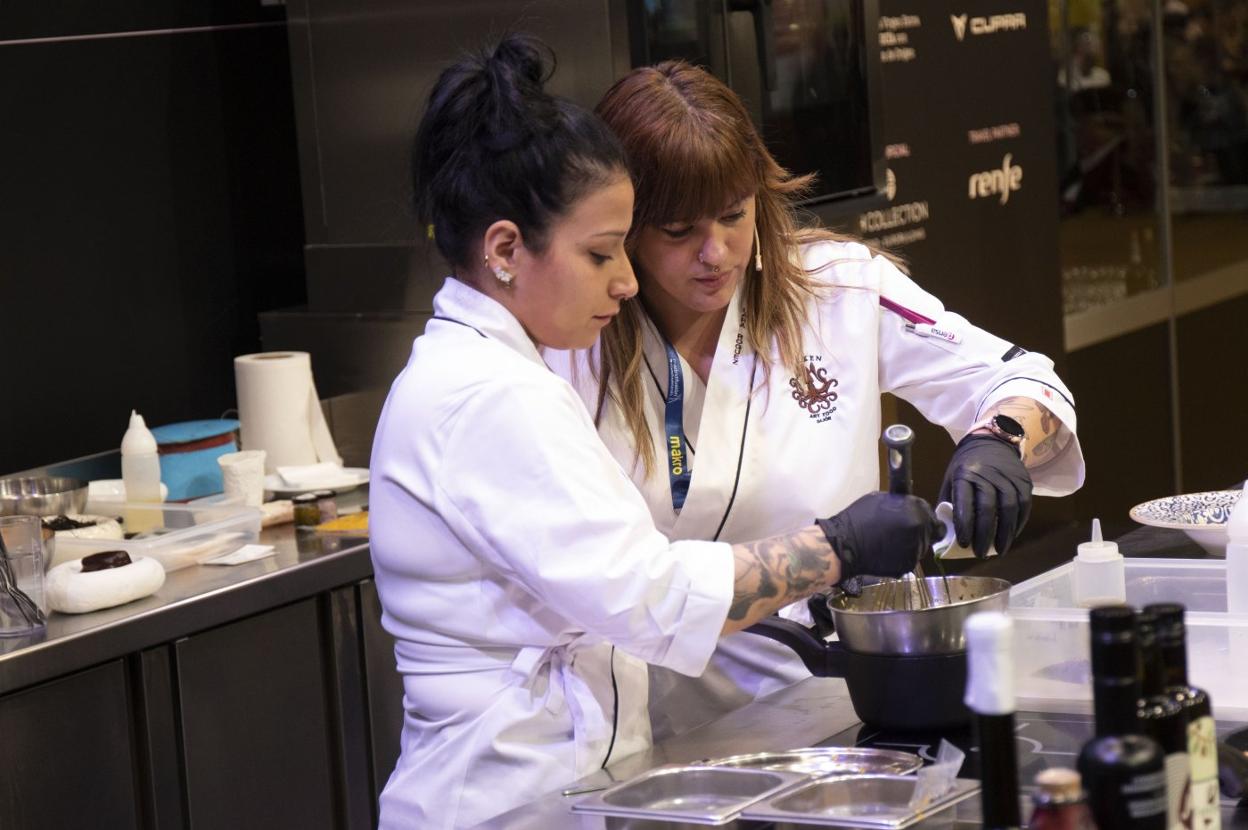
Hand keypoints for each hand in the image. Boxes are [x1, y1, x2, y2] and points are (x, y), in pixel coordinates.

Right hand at [816, 492, 945, 581]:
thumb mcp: (881, 500)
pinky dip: (902, 555)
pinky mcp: (907, 566)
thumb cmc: (859, 518)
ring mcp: (915, 551)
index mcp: (915, 512)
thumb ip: (902, 503)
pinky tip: (887, 552)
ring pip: (920, 546)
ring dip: (911, 543)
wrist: (845, 545)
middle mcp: (920, 531)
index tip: (913, 517)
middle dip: (919, 529)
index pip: (930, 513)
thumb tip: (910, 505)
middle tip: (901, 531)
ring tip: (890, 542)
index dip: (921, 515)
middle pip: (930, 531)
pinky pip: (909, 558)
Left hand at [939, 434, 1032, 557]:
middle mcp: (988, 474)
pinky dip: (1018, 524)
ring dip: (1004, 534)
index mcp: (965, 474)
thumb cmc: (966, 466)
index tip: (964, 543)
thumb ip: (949, 504)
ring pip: (1009, 509)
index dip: (965, 524)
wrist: (992, 442)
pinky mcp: (1024, 481)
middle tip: (980, 553)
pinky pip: (1024, 506)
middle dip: (984, 534)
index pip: (965, 502)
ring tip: (999, 550)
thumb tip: (945, 534)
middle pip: (988, 508)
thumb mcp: (951, 479)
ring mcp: (1009, 477)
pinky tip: (1011, 536)